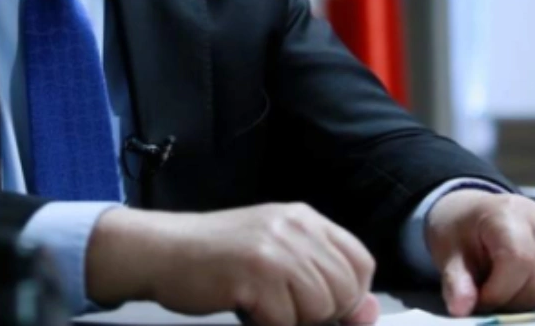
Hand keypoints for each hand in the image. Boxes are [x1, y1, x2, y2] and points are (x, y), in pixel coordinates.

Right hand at [87, 203, 380, 325]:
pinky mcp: (256, 272)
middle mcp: (295, 227)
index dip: (352, 295)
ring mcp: (276, 247)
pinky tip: (247, 309)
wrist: (165, 250)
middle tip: (283, 309)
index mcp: (304, 218)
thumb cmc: (216, 258)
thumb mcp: (276, 255)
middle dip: (321, 313)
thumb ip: (320, 275)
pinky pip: (286, 320)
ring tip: (263, 306)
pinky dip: (269, 324)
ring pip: (320, 308)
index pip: (360, 262)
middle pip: (345, 290)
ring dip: (293, 320)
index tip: (329, 310)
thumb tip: (369, 311)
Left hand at [425, 190, 534, 316]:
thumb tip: (460, 309)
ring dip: (529, 303)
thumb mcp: (449, 253)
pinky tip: (521, 290)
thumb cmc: (464, 231)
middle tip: (488, 298)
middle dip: (512, 301)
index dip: (500, 290)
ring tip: (503, 292)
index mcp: (508, 211)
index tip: (480, 299)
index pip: (519, 259)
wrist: (477, 214)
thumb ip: (456, 281)